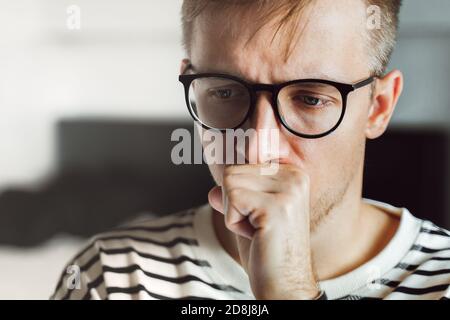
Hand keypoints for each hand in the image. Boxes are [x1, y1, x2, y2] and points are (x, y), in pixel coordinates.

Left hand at [208, 163, 318, 299]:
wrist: (285, 284)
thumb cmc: (267, 250)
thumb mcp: (248, 215)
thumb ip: (233, 195)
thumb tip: (213, 191)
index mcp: (291, 173)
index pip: (241, 164)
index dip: (236, 192)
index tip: (255, 214)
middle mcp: (294, 176)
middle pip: (232, 171)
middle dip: (233, 203)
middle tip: (256, 226)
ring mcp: (288, 190)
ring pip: (229, 182)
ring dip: (233, 212)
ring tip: (256, 230)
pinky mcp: (276, 206)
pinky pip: (232, 200)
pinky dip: (233, 222)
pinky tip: (255, 235)